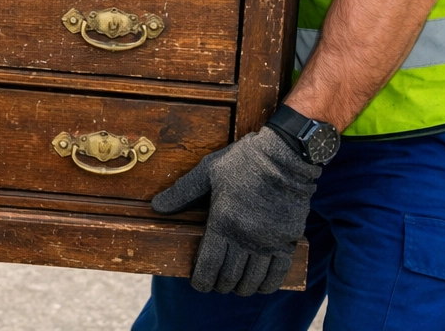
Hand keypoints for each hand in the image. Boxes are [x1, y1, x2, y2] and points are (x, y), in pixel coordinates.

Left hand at [151, 126, 319, 295]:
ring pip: (252, 279)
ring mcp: (268, 241)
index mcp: (222, 221)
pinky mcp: (288, 241)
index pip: (209, 265)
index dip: (201, 280)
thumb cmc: (243, 161)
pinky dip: (268, 285)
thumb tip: (157, 206)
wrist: (285, 156)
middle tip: (215, 284)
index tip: (198, 284)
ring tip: (235, 286)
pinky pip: (278, 273)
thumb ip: (182, 192)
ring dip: (241, 288)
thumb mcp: (207, 171)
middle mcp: (245, 237)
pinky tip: (260, 286)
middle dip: (219, 285)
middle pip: (229, 276)